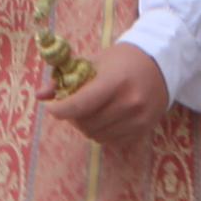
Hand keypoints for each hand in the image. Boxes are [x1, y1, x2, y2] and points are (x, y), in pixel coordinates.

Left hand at [47, 41, 172, 150]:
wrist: (161, 62)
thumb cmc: (123, 59)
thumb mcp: (95, 62)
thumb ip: (66, 78)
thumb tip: (39, 96)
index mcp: (115, 81)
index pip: (80, 104)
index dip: (61, 110)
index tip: (52, 108)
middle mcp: (129, 102)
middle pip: (86, 123)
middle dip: (74, 117)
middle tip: (73, 106)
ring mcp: (138, 118)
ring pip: (97, 135)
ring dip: (87, 126)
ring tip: (90, 112)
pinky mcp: (144, 128)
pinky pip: (111, 141)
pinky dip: (101, 132)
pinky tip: (104, 118)